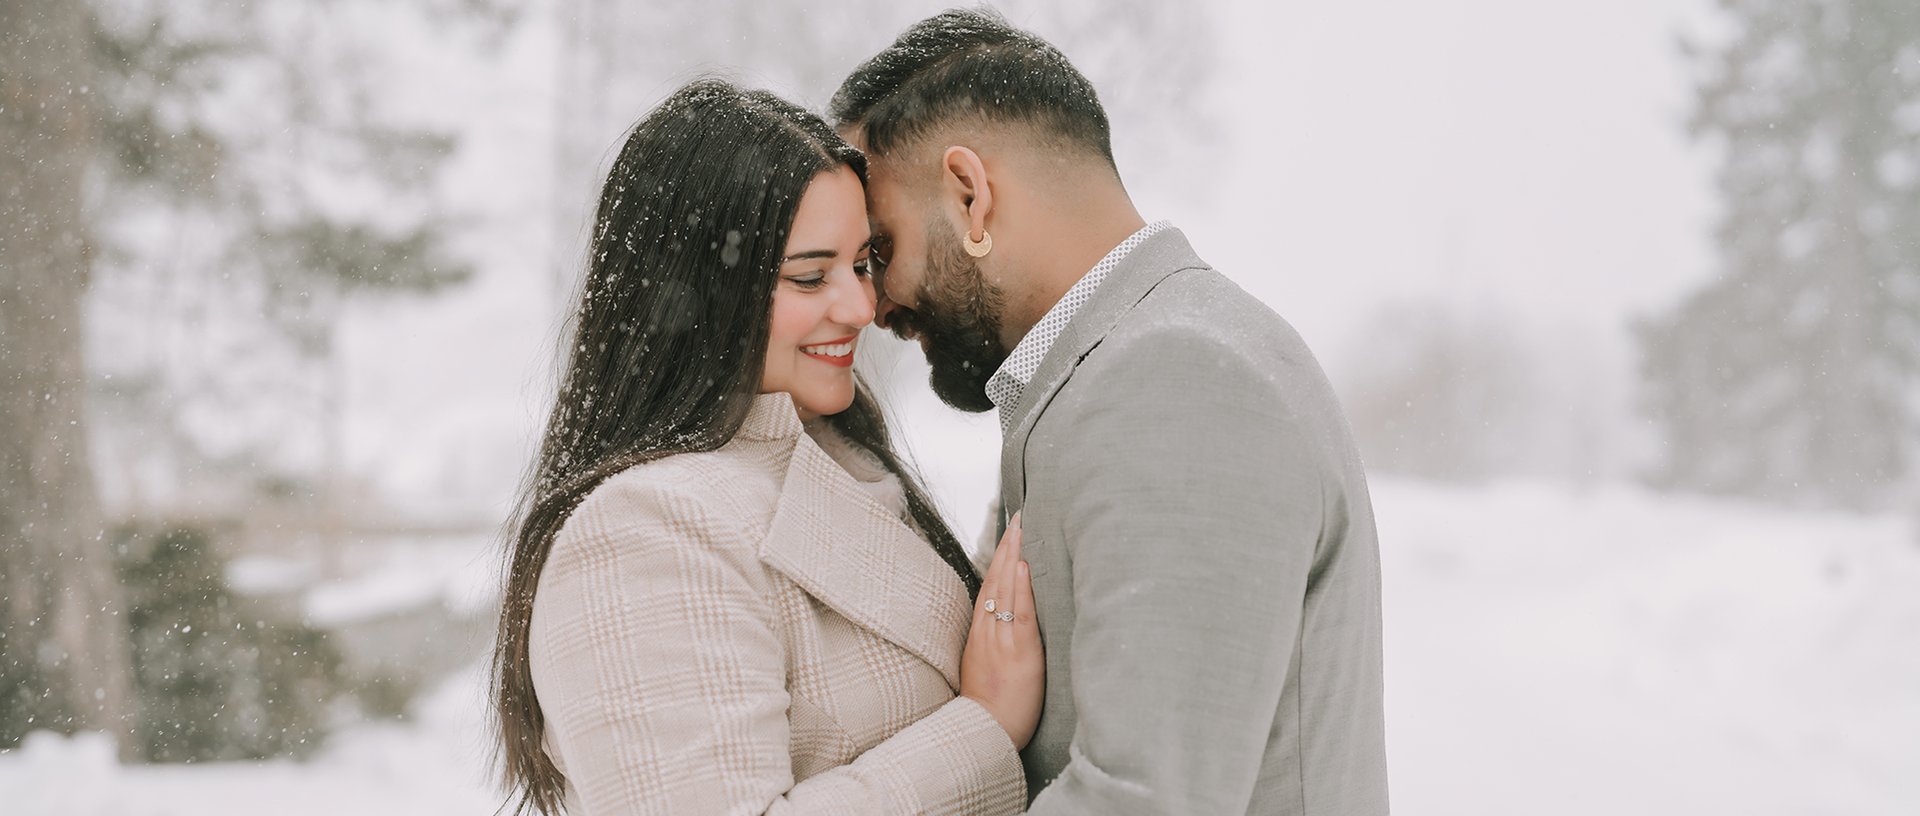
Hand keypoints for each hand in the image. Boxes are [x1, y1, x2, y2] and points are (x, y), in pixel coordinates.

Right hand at [959, 513, 1044, 749]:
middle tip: (1017, 517)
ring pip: (1004, 589)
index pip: (989, 588)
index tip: (1007, 535)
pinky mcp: (1018, 650)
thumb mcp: (985, 671)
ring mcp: (1001, 639)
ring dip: (1013, 556)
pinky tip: (1023, 565)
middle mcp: (988, 632)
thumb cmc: (990, 710)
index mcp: (981, 635)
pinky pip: (1019, 612)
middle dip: (1006, 547)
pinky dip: (1020, 586)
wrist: (985, 733)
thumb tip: (1002, 629)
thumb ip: (992, 647)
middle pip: (994, 580)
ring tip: (1021, 528)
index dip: (997, 560)